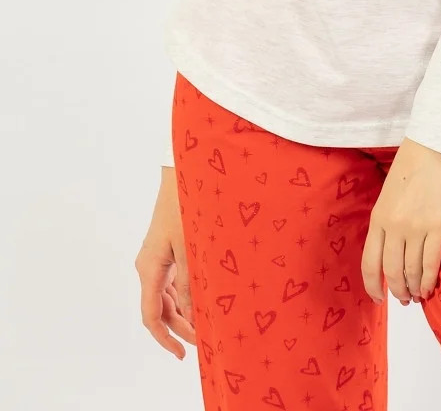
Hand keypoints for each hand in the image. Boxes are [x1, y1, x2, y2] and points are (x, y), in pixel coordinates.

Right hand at [135, 167, 196, 359]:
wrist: (183, 172)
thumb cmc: (186, 206)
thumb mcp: (190, 248)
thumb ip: (189, 284)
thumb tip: (190, 316)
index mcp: (149, 268)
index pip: (152, 317)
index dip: (166, 339)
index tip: (183, 354)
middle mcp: (148, 266)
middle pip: (161, 309)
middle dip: (180, 328)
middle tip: (204, 342)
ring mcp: (156, 257)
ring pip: (166, 296)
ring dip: (184, 313)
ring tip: (206, 325)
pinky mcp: (166, 249)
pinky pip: (172, 281)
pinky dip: (185, 295)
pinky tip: (202, 299)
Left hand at [361, 137, 440, 303]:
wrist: (435, 145)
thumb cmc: (412, 165)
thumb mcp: (388, 194)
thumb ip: (387, 220)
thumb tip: (390, 247)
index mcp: (378, 218)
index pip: (369, 263)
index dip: (372, 286)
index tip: (378, 298)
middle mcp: (394, 227)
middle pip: (392, 272)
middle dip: (397, 291)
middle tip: (403, 300)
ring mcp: (416, 228)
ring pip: (412, 271)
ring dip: (414, 288)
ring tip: (418, 295)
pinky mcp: (438, 226)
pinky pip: (431, 263)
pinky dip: (429, 280)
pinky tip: (430, 288)